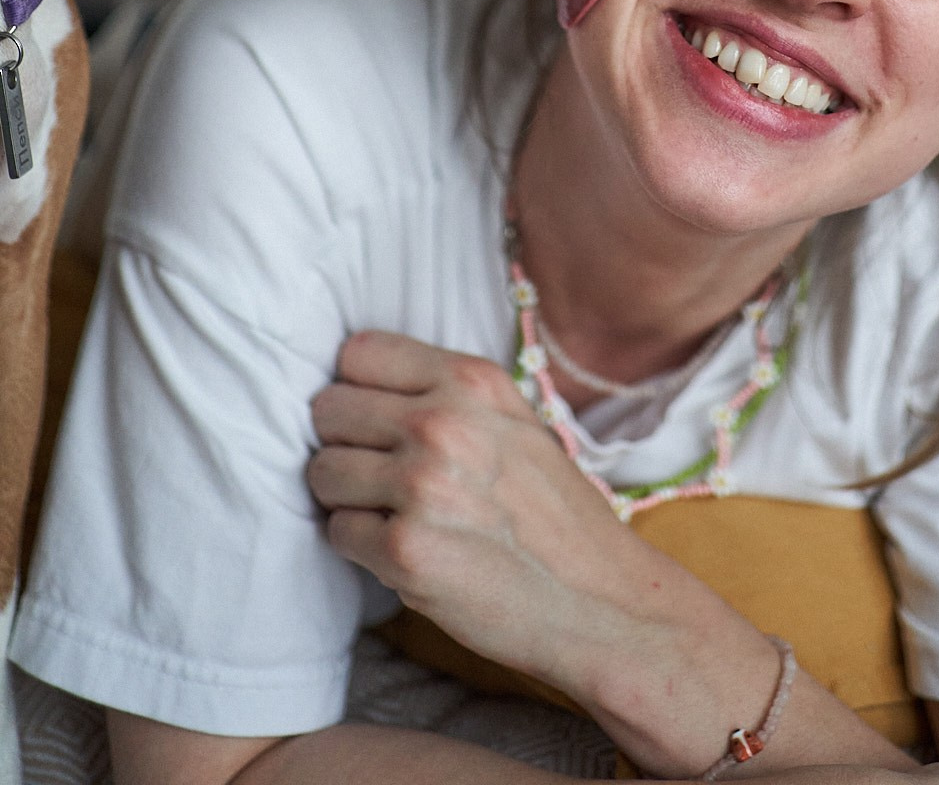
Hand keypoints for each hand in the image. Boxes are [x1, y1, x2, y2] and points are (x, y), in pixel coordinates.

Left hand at [307, 334, 663, 688]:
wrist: (600, 599)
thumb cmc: (556, 514)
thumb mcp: (515, 421)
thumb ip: (447, 394)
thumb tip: (365, 390)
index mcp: (471, 381)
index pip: (357, 353)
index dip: (357, 388)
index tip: (372, 417)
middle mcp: (441, 423)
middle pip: (329, 409)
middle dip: (344, 442)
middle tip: (378, 472)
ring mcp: (421, 487)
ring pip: (323, 472)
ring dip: (347, 497)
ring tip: (392, 513)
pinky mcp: (404, 551)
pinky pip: (337, 531)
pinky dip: (360, 545)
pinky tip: (403, 549)